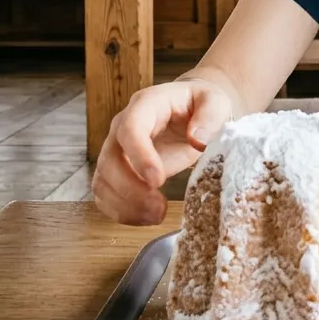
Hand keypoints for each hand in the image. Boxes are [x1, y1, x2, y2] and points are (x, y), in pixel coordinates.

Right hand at [92, 79, 232, 225]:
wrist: (191, 111)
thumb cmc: (200, 105)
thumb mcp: (215, 101)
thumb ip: (211, 116)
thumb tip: (198, 140)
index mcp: (146, 105)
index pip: (131, 128)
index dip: (140, 156)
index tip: (158, 181)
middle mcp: (123, 126)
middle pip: (110, 159)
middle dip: (131, 189)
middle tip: (160, 207)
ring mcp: (116, 149)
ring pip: (102, 181)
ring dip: (125, 205)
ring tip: (157, 215)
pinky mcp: (116, 171)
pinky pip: (105, 195)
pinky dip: (121, 212)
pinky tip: (146, 217)